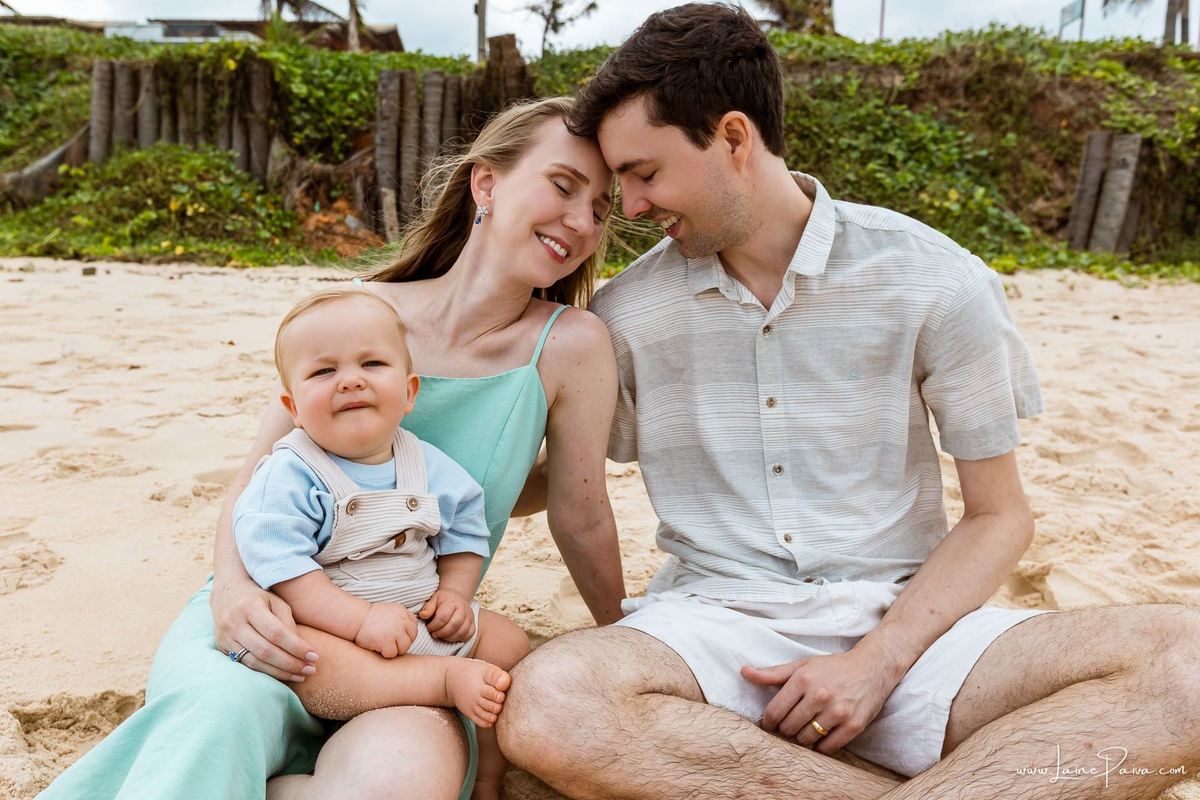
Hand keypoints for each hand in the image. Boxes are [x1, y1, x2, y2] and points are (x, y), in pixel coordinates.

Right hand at [211, 573, 318, 681]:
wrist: (226, 592)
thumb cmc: (258, 597)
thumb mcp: (276, 601)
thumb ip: (287, 623)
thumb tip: (300, 649)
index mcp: (250, 606)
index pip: (275, 632)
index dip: (296, 647)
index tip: (314, 656)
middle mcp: (234, 622)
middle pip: (265, 650)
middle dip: (291, 663)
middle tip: (311, 669)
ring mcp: (225, 636)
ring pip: (254, 661)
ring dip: (280, 672)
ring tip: (301, 675)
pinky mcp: (222, 647)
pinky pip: (246, 664)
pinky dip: (266, 672)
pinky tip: (283, 674)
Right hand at [355, 602, 417, 657]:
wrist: (356, 618)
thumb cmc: (371, 617)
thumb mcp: (390, 611)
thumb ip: (402, 619)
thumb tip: (411, 632)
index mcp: (403, 612)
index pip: (413, 629)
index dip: (405, 635)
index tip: (396, 637)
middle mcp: (402, 621)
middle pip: (410, 640)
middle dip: (401, 644)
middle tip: (389, 643)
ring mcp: (395, 631)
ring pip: (403, 648)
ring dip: (394, 650)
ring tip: (383, 645)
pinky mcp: (387, 641)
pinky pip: (392, 654)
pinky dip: (385, 654)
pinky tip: (378, 648)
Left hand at [419, 588, 474, 641]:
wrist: (457, 597)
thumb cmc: (443, 600)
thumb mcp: (434, 599)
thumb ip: (428, 607)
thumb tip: (423, 615)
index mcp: (452, 602)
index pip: (443, 617)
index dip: (434, 625)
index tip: (429, 627)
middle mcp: (463, 609)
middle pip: (454, 625)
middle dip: (441, 633)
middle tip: (434, 634)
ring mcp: (470, 617)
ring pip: (462, 632)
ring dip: (449, 637)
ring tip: (441, 635)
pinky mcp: (473, 624)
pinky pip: (468, 635)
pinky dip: (459, 639)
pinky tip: (450, 636)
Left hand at [741, 644, 901, 755]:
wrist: (872, 667)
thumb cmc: (832, 667)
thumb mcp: (802, 665)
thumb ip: (772, 673)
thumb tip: (744, 672)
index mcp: (803, 679)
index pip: (774, 712)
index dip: (768, 722)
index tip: (771, 724)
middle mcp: (820, 695)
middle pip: (788, 728)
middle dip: (785, 730)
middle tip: (789, 726)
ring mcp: (838, 711)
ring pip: (806, 739)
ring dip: (802, 738)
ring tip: (805, 729)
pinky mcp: (853, 725)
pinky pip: (827, 748)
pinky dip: (820, 746)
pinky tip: (821, 735)